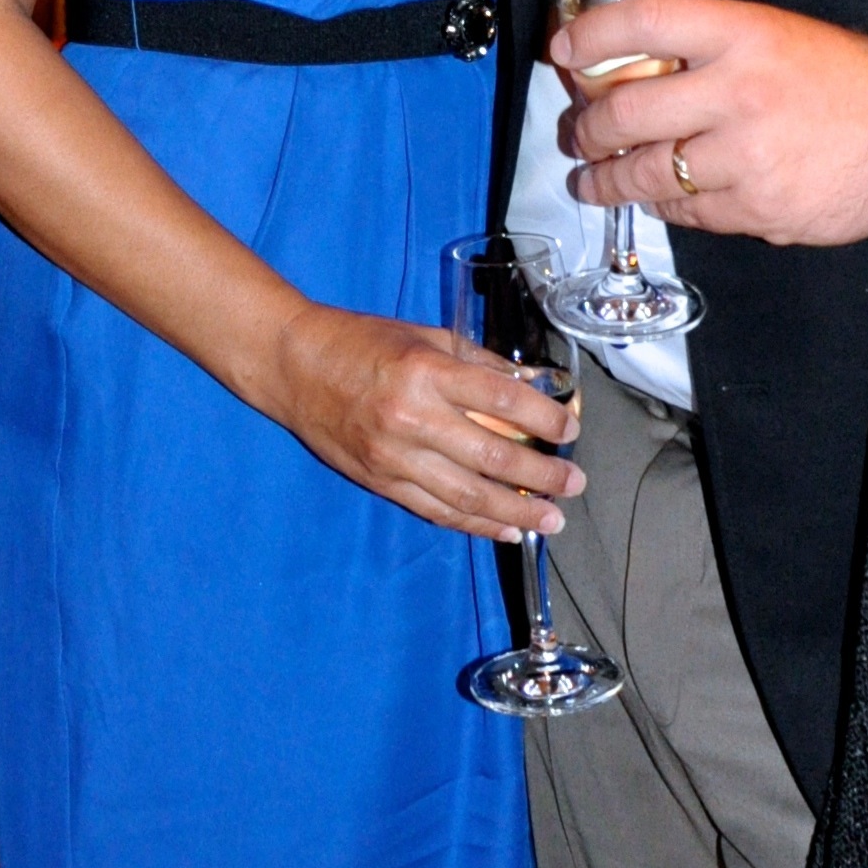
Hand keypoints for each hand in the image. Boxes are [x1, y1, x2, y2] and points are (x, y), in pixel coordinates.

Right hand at [264, 303, 585, 540]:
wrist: (293, 366)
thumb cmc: (361, 342)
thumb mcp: (425, 336)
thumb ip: (479, 363)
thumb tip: (531, 386)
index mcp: (427, 372)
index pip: (503, 398)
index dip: (545, 417)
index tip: (570, 430)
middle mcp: (413, 417)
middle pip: (493, 455)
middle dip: (542, 476)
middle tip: (574, 484)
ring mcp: (394, 456)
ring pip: (468, 495)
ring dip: (517, 512)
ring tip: (552, 520)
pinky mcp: (380, 481)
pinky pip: (436, 510)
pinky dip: (475, 525)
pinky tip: (505, 530)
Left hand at [554, 0, 867, 247]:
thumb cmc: (835, 80)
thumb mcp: (770, 34)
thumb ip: (703, 46)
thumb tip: (621, 67)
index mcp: (741, 33)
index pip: (643, 22)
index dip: (591, 35)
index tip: (563, 50)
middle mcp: (737, 91)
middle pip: (625, 110)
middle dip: (585, 128)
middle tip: (575, 135)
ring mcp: (746, 155)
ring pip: (646, 172)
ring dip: (605, 179)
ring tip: (592, 180)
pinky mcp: (757, 208)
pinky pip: (685, 212)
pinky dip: (662, 206)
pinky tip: (657, 198)